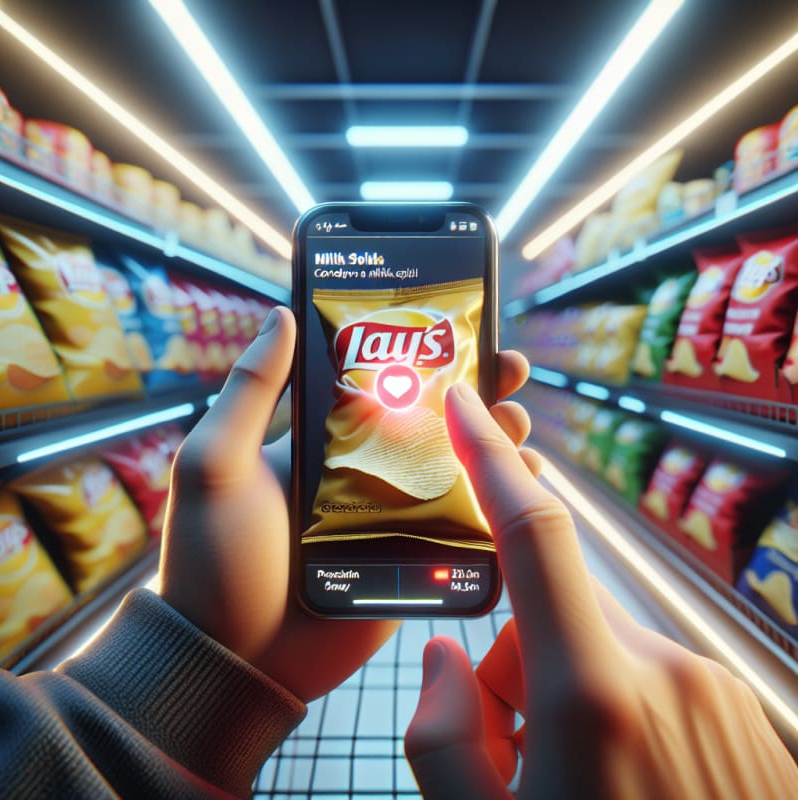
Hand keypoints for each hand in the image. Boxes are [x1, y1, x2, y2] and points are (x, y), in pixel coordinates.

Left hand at [159, 307, 529, 701]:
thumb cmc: (215, 559)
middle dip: (475, 393)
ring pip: (458, 468)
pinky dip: (496, 501)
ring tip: (520, 421)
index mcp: (324, 442)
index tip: (462, 329)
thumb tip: (281, 314)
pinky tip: (523, 480)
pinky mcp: (412, 559)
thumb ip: (249, 391)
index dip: (422, 357)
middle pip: (432, 422)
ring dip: (495, 441)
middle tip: (511, 370)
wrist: (238, 658)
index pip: (383, 386)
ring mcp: (393, 516)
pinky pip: (464, 525)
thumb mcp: (217, 464)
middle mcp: (364, 472)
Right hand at [405, 382, 797, 797]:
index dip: (493, 461)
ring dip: (571, 696)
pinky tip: (628, 786)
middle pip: (555, 618)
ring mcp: (718, 693)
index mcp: (595, 696)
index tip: (465, 406)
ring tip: (578, 781)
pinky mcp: (747, 713)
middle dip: (517, 663)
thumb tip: (449, 656)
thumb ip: (443, 734)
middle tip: (516, 754)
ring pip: (604, 652)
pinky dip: (622, 714)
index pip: (535, 537)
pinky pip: (655, 681)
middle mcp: (668, 675)